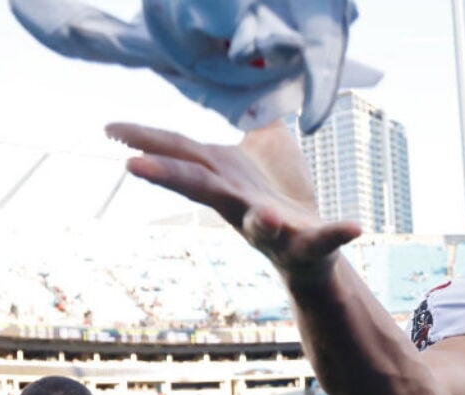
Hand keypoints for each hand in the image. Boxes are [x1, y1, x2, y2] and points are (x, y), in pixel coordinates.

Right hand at [105, 122, 360, 280]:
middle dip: (169, 177)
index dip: (146, 140)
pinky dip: (337, 232)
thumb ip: (252, 115)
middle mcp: (240, 204)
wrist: (311, 250)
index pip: (180, 154)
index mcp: (225, 178)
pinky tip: (355, 224)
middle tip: (133, 165)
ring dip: (261, 222)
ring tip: (265, 216)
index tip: (109, 129)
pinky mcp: (307, 245)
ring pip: (259, 226)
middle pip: (201, 188)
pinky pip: (323, 239)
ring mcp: (272, 229)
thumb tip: (249, 75)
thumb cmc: (279, 198)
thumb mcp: (263, 147)